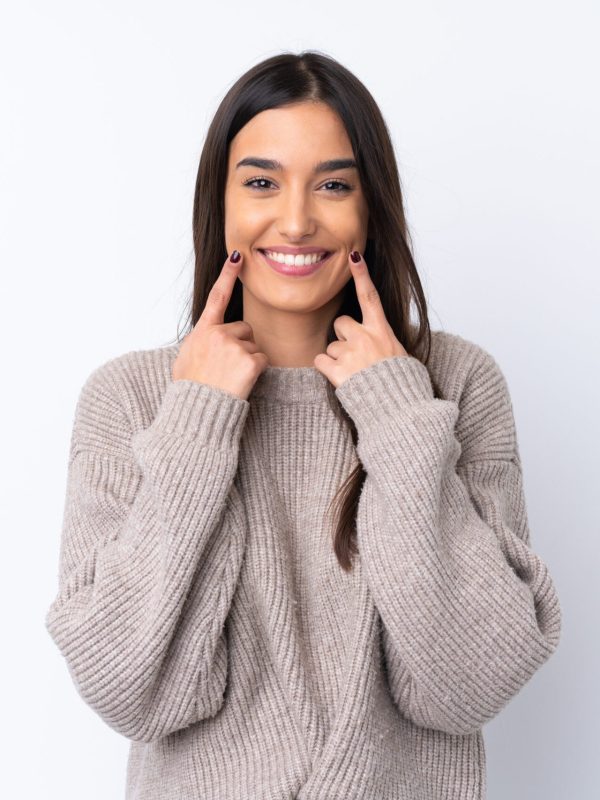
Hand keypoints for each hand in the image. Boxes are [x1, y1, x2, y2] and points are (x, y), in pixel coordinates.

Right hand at [172, 251, 269, 400]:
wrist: (196, 410)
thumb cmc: (190, 389)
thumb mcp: (186, 358)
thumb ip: (200, 342)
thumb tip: (207, 340)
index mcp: (202, 331)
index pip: (217, 296)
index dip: (228, 274)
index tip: (237, 255)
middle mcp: (218, 334)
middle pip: (244, 329)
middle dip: (240, 345)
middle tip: (225, 367)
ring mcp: (234, 346)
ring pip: (253, 346)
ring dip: (247, 360)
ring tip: (229, 376)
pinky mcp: (249, 361)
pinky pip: (261, 361)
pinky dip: (255, 372)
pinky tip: (239, 382)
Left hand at [313, 251, 408, 388]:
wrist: (400, 410)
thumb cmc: (402, 385)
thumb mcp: (399, 355)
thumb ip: (383, 342)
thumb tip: (376, 339)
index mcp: (383, 331)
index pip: (370, 297)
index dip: (362, 275)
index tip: (354, 255)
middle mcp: (366, 337)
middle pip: (341, 324)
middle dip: (343, 337)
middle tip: (357, 357)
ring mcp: (351, 353)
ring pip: (331, 346)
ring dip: (338, 359)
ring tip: (355, 374)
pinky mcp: (338, 370)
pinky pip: (321, 361)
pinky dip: (327, 370)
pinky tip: (342, 379)